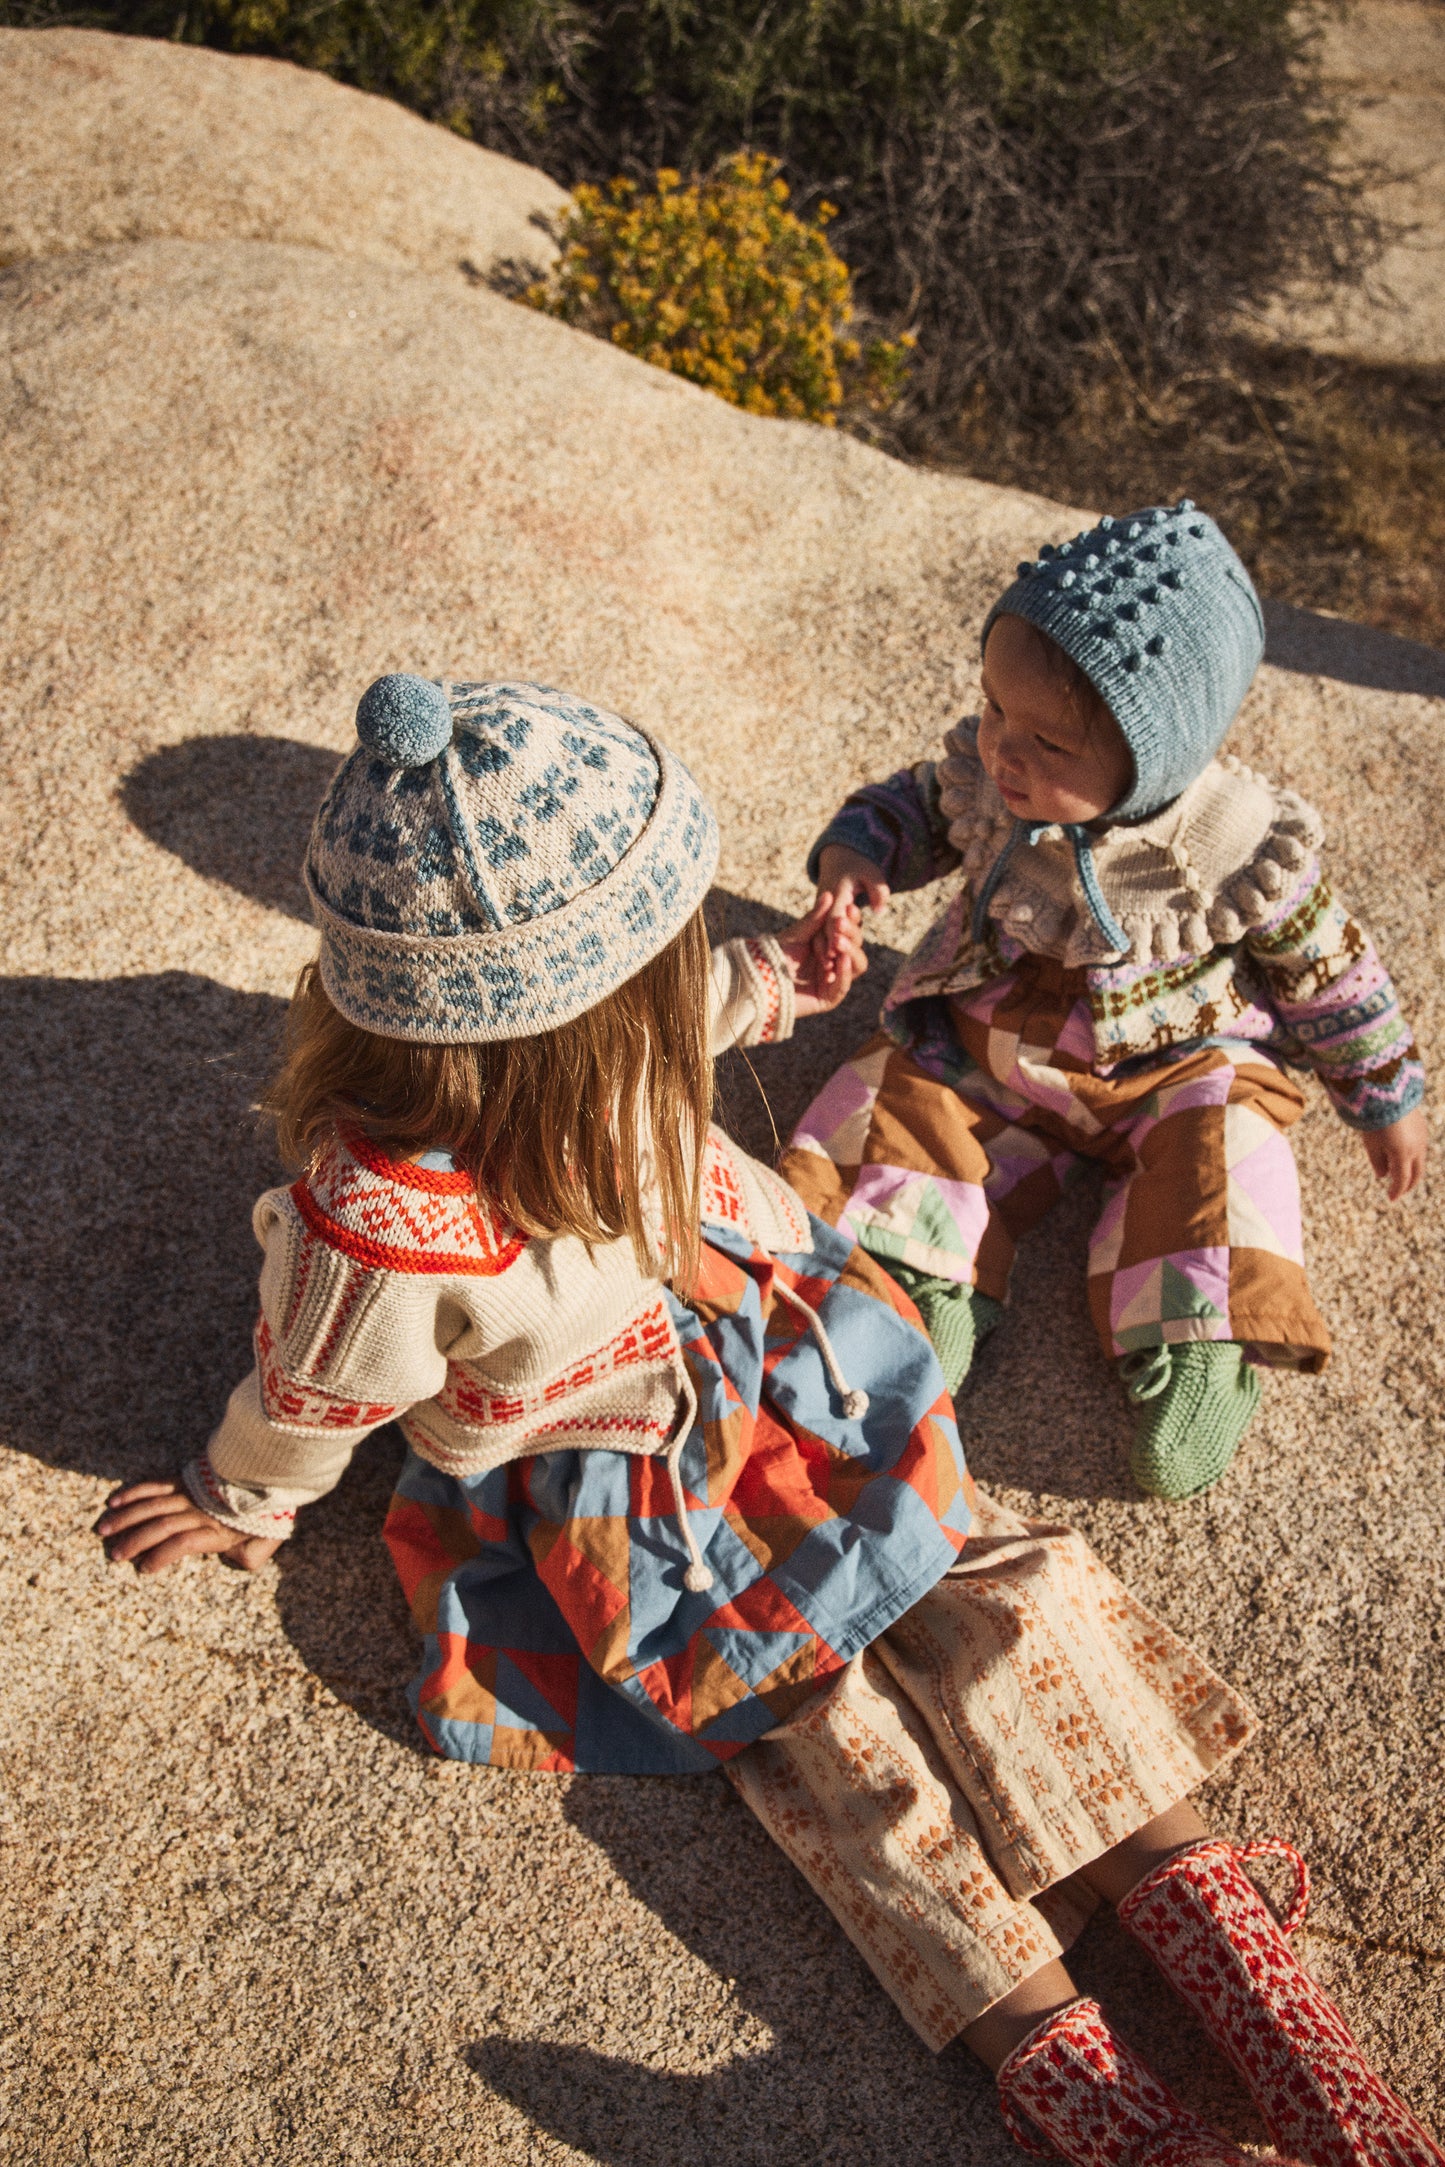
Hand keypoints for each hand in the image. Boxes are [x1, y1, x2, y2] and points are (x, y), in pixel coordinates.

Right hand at [95, 1481, 281, 1575]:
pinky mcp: (186, 1479)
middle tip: (114, 1554)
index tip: (144, 1569)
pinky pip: (156, 1484)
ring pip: (153, 1505)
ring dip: (126, 1518)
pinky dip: (135, 1492)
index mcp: (217, 1530)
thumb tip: (236, 1564)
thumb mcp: (266, 1539)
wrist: (271, 1469)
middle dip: (135, 1541)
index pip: (183, 1543)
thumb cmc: (267, 1511)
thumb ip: (250, 1557)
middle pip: (162, 1525)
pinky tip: (115, 1501)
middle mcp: (199, 1511)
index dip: (162, 1556)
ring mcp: (191, 1492)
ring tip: (104, 1530)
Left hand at [776, 892, 867, 1016]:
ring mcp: (834, 981)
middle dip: (850, 934)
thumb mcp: (797, 934)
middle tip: (839, 924)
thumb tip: (829, 894)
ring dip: (851, 951)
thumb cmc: (773, 955)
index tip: (849, 907)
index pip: (850, 932)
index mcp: (830, 946)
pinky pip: (843, 986)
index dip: (852, 920)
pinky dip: (845, 972)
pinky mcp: (828, 999)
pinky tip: (842, 959)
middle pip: (856, 947)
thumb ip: (815, 918)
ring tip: (839, 942)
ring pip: (857, 965)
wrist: (757, 978)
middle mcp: (835, 963)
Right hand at [814, 844, 890, 983]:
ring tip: (828, 976)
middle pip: (824, 930)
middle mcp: (826, 905)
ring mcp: (821, 912)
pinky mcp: (821, 919)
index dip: (835, 932)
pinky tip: (828, 971)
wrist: (839, 858)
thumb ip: (878, 891)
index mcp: (837, 893)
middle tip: (830, 969)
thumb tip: (880, 910)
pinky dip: (823, 951)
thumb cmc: (858, 866)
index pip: (834, 916)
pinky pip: (820, 936)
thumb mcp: (872, 873)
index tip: (837, 948)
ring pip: (819, 936)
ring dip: (823, 954)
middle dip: (826, 949)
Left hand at [1361, 1107, 1427, 1201]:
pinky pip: (1420, 1147)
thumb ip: (1377, 1161)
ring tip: (1397, 1172)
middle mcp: (1416, 1148)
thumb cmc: (1374, 1118)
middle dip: (1408, 1184)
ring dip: (1411, 1169)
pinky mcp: (1422, 1126)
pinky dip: (1412, 1156)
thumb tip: (1383, 1175)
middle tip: (1399, 1190)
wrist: (1388, 1091)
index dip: (1397, 1191)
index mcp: (1403, 1154)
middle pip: (1416, 1173)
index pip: (1402, 1180)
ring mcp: (1422, 1137)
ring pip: (1420, 1160)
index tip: (1390, 1198)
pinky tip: (1402, 1154)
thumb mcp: (1371, 1142)